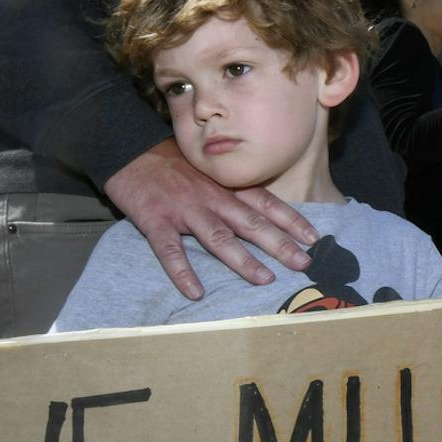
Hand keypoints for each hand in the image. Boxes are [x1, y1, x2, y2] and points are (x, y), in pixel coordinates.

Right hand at [102, 139, 319, 297]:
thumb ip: (232, 189)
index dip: (291, 220)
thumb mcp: (208, 169)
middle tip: (304, 263)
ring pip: (218, 237)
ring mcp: (184, 209)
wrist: (128, 150)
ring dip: (242, 260)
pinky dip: (182, 272)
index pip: (266, 203)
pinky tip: (195, 292)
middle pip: (251, 223)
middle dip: (279, 244)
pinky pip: (170, 250)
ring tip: (264, 279)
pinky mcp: (156, 221)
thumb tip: (261, 210)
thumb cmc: (172, 162)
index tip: (313, 238)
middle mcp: (211, 197)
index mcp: (225, 186)